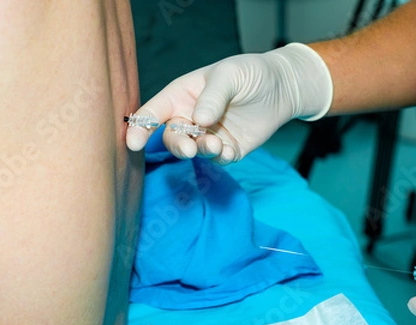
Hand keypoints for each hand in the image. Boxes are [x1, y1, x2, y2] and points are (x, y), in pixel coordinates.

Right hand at [125, 43, 332, 162]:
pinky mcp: (227, 148)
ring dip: (200, 152)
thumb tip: (199, 120)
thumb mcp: (230, 75)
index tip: (133, 143)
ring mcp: (208, 135)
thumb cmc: (251, 73)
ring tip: (216, 145)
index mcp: (182, 95)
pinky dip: (220, 158)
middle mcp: (191, 116)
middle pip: (171, 136)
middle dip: (176, 145)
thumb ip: (213, 95)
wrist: (283, 88)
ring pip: (192, 150)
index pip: (154, 111)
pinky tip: (229, 150)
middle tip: (188, 148)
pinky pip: (217, 160)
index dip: (140, 127)